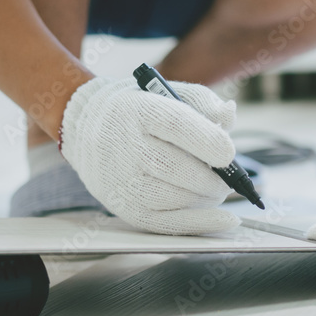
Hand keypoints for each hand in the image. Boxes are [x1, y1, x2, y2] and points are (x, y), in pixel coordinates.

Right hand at [59, 76, 239, 234]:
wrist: (86, 127)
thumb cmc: (136, 111)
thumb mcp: (165, 91)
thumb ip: (202, 101)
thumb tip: (228, 117)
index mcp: (139, 110)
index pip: (175, 124)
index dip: (208, 140)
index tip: (229, 153)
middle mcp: (125, 146)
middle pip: (178, 168)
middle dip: (214, 177)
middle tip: (227, 177)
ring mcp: (122, 180)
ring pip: (177, 198)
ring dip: (207, 197)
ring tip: (213, 188)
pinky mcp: (124, 207)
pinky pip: (166, 223)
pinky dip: (200, 223)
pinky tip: (223, 220)